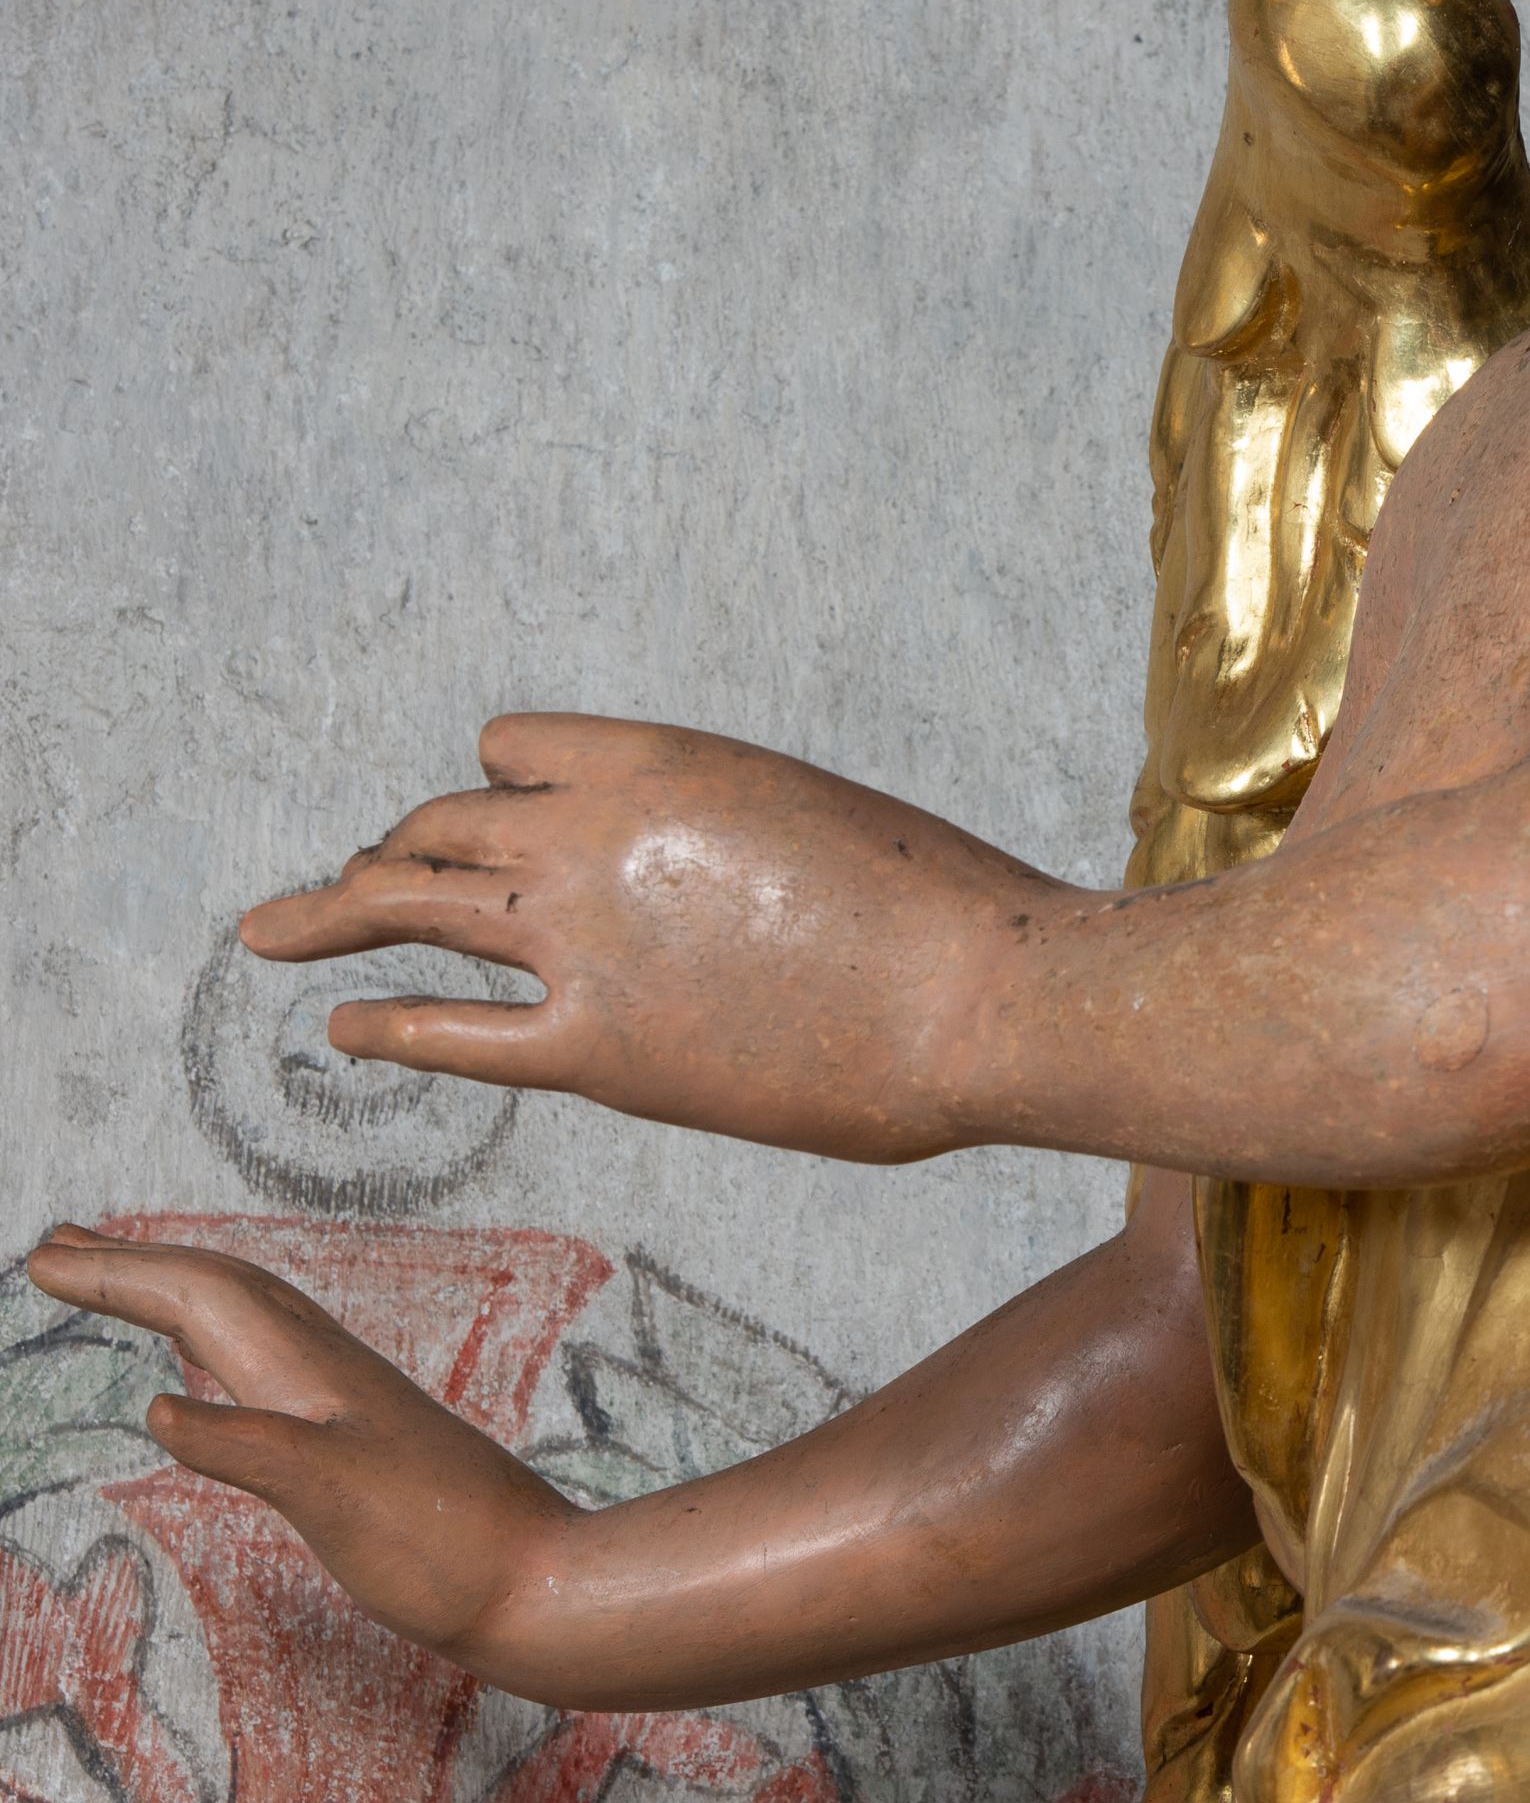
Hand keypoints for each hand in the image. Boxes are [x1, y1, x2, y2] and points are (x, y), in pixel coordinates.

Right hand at [22, 1230, 562, 1661]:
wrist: (540, 1585)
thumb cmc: (444, 1550)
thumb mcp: (335, 1498)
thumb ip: (249, 1449)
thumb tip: (157, 1407)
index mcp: (309, 1374)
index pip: (199, 1295)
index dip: (116, 1272)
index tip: (41, 1255)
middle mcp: (327, 1373)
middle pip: (218, 1291)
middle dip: (133, 1265)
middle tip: (55, 1246)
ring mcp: (346, 1406)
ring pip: (247, 1321)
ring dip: (176, 1293)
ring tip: (118, 1282)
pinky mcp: (361, 1445)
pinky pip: (272, 1369)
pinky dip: (223, 1348)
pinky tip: (215, 1372)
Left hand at [241, 714, 1058, 1160]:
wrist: (978, 995)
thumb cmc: (938, 913)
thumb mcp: (819, 822)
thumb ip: (733, 840)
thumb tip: (715, 889)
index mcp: (657, 759)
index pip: (508, 749)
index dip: (491, 789)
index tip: (486, 823)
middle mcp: (591, 834)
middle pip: (441, 825)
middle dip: (398, 854)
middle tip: (361, 883)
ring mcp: (581, 942)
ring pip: (409, 903)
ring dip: (334, 912)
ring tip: (276, 929)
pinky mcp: (593, 1053)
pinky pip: (445, 1031)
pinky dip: (380, 1025)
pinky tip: (342, 1028)